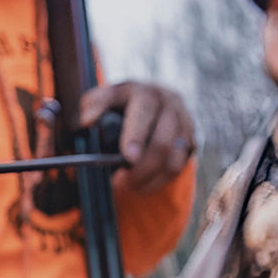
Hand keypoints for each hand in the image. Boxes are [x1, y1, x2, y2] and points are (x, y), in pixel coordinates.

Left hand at [79, 81, 194, 194]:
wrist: (151, 103)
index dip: (136, 135)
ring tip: (129, 185)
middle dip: (141, 168)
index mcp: (144, 92)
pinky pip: (179, 167)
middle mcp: (169, 104)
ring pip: (173, 159)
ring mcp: (184, 122)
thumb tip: (88, 121)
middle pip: (162, 142)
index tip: (128, 157)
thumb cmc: (119, 105)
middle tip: (120, 181)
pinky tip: (143, 185)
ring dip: (150, 178)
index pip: (144, 111)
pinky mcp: (190, 140)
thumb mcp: (103, 99)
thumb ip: (93, 106)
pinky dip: (160, 181)